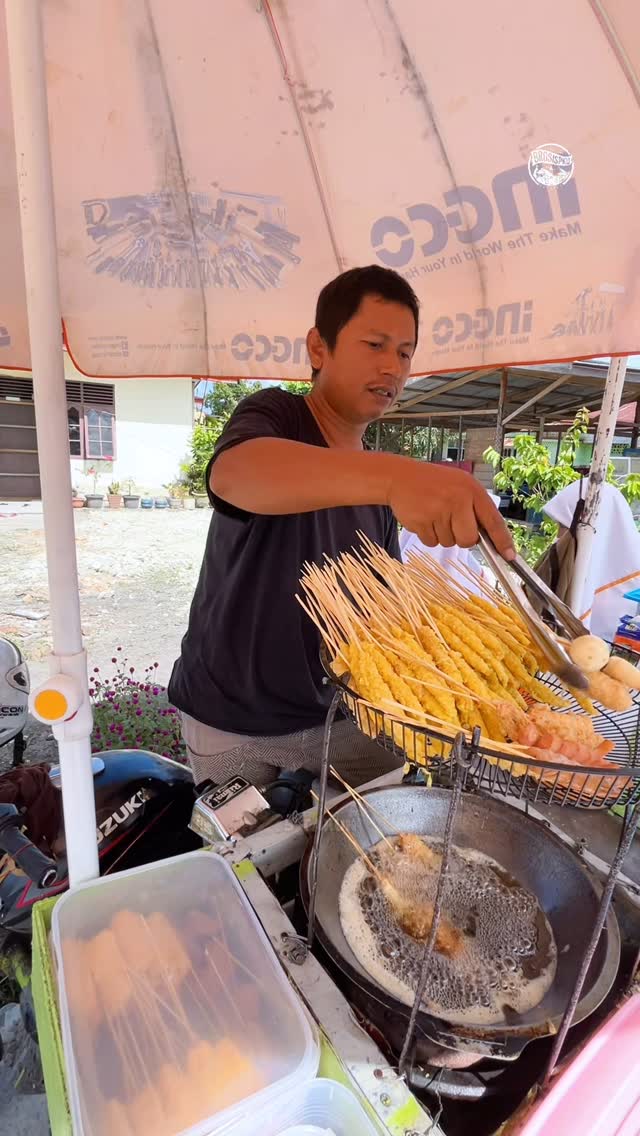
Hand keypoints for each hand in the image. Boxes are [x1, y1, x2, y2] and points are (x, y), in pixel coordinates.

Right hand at [388, 461, 514, 558]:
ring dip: (442, 534)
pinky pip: (432, 543)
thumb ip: (475, 508)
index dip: (502, 540)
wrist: (400, 478)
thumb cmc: (434, 484)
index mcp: (471, 490)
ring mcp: (438, 511)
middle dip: (462, 538)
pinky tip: (424, 518)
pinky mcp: (421, 522)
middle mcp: (458, 500)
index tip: (509, 555)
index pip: (493, 520)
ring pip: (449, 543)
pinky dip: (428, 535)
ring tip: (434, 514)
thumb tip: (489, 538)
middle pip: (468, 540)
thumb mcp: (460, 486)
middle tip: (452, 523)